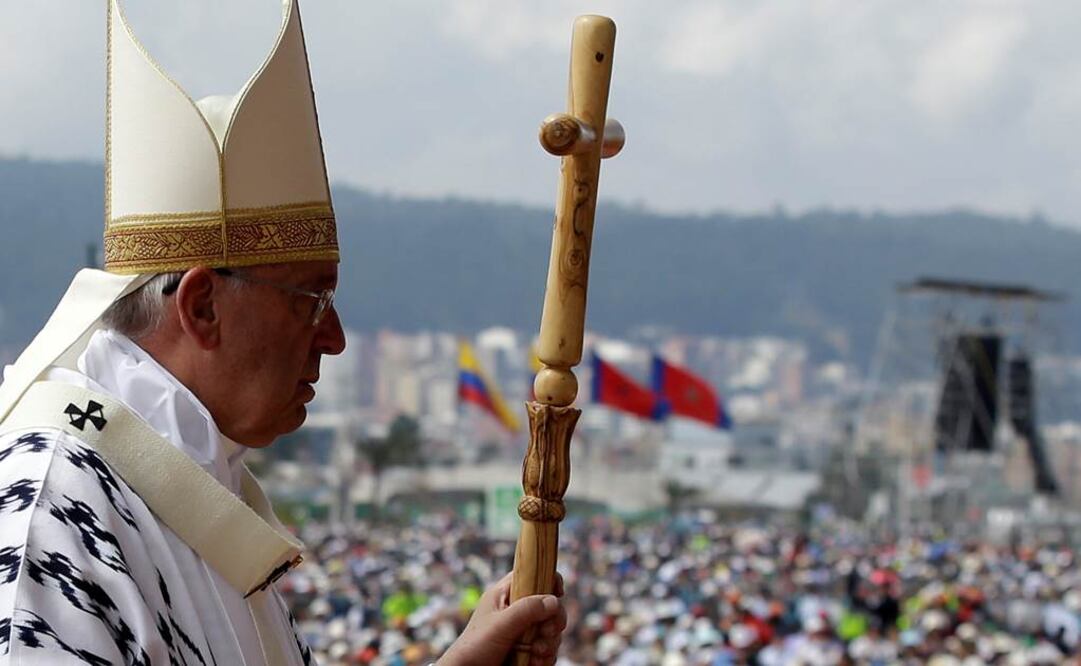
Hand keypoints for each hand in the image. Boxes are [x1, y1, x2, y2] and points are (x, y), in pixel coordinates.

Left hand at [437, 572, 566, 665]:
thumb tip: (554, 601)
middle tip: (546, 632)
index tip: (558, 593)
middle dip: (553, 621)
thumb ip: (527, 610)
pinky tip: (534, 663)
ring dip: (549, 643)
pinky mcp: (528, 651)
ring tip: (535, 653)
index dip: (548, 581)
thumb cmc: (476, 646)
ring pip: (552, 631)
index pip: (532, 576)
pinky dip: (546, 657)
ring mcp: (524, 632)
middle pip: (549, 606)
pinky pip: (548, 650)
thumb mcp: (501, 624)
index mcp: (506, 595)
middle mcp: (517, 611)